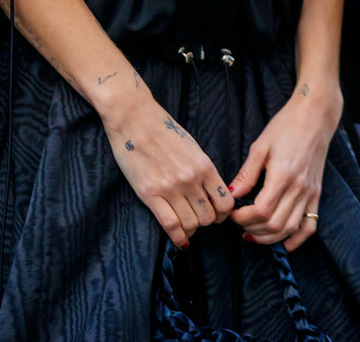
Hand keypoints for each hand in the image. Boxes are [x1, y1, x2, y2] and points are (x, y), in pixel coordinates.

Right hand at [102, 87, 233, 249]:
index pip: (225, 203)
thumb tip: (213, 194)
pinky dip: (178, 238)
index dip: (223, 214)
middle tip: (199, 217)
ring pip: (191, 224)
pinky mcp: (150, 194)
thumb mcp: (192, 147)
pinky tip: (180, 241)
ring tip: (187, 224)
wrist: (134, 118)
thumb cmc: (163, 129)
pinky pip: (170, 225)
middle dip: (206, 222)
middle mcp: (191, 179)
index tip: (216, 213)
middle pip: (209, 217)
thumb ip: (203, 170)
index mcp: (204, 166)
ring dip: (191, 228)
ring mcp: (170, 188)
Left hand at [229, 80, 341, 251]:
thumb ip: (247, 174)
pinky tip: (284, 244)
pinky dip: (298, 239)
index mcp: (283, 175)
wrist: (315, 116)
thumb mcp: (260, 146)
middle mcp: (299, 188)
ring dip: (270, 237)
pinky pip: (310, 225)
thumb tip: (231, 194)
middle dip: (253, 229)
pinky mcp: (317, 194)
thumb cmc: (285, 126)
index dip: (243, 218)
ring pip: (290, 228)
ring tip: (253, 234)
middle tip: (239, 224)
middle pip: (275, 224)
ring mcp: (310, 193)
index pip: (261, 211)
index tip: (232, 213)